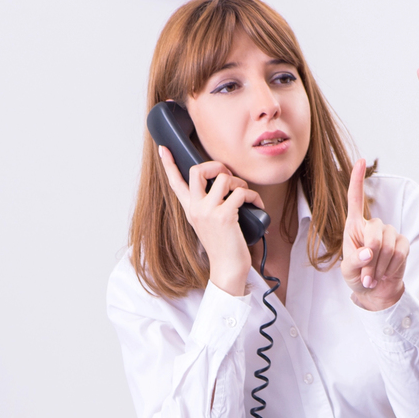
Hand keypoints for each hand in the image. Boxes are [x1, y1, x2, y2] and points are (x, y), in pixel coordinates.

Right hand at [157, 142, 263, 297]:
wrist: (227, 268)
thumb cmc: (223, 245)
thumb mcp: (209, 222)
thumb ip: (210, 204)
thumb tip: (224, 184)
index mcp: (190, 209)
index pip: (175, 182)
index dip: (168, 164)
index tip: (162, 149)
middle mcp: (195, 208)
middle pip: (196, 170)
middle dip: (216, 165)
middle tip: (227, 176)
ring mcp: (208, 212)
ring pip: (223, 178)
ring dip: (240, 182)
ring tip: (244, 194)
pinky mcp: (224, 216)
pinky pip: (240, 192)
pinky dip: (253, 196)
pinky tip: (256, 205)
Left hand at [340, 160, 407, 310]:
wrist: (377, 290)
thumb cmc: (358, 276)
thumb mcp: (348, 271)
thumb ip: (354, 262)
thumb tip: (368, 253)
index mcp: (354, 226)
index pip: (355, 199)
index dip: (357, 180)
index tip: (361, 161)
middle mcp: (373, 225)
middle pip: (375, 231)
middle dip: (371, 256)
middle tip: (366, 275)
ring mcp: (390, 233)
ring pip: (388, 245)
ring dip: (380, 266)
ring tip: (373, 276)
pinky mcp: (402, 243)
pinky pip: (399, 252)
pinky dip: (391, 266)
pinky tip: (386, 272)